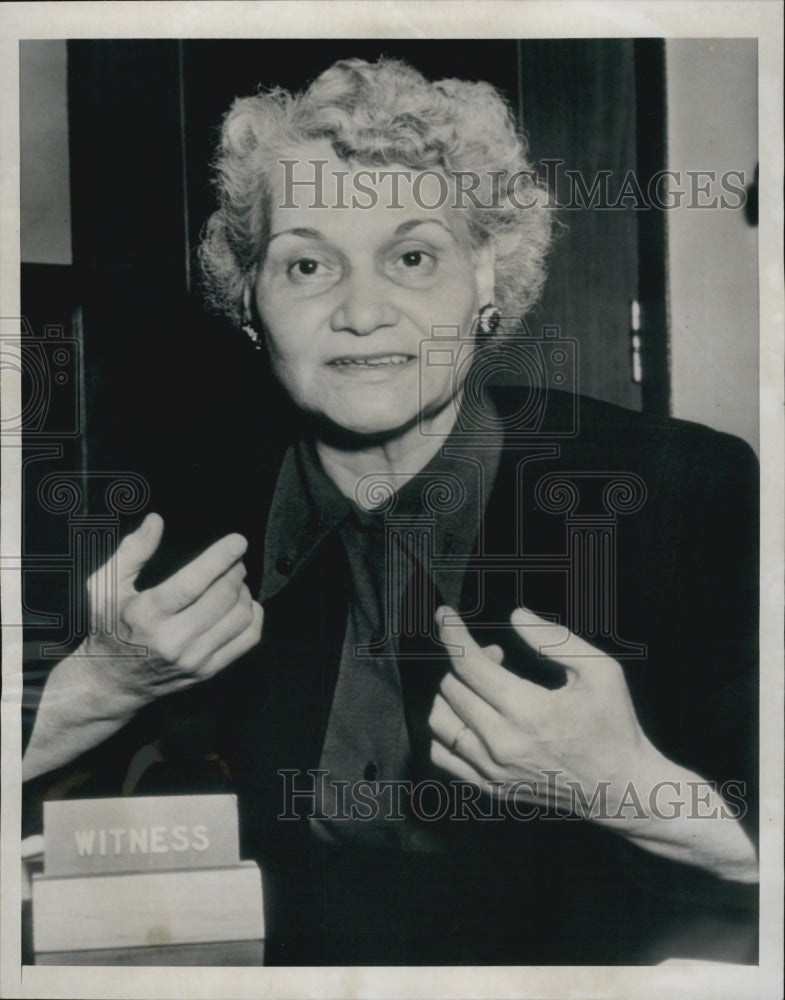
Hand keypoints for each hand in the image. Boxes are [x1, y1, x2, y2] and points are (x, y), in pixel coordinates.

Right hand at [82, 513, 262, 707]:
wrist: (111, 683)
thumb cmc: (108, 626)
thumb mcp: (105, 586)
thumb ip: (132, 551)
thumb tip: (156, 521)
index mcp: (146, 615)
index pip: (193, 582)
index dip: (220, 558)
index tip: (238, 541)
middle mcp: (172, 640)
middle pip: (222, 597)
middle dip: (235, 571)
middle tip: (234, 561)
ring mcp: (193, 660)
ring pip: (239, 617)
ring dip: (245, 591)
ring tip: (235, 581)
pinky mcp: (207, 672)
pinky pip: (247, 639)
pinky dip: (254, 616)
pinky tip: (244, 604)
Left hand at [429, 606, 662, 820]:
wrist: (620, 789)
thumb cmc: (613, 726)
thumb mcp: (601, 672)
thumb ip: (555, 638)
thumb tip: (515, 616)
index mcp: (528, 712)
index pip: (468, 665)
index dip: (452, 633)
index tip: (445, 614)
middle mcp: (502, 743)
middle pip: (451, 688)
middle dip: (466, 660)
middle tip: (495, 656)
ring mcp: (492, 771)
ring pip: (439, 721)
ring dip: (452, 693)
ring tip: (482, 687)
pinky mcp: (489, 788)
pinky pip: (442, 754)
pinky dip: (447, 729)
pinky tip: (472, 717)